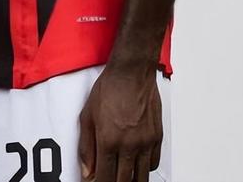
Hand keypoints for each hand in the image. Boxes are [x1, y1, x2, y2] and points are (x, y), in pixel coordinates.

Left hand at [78, 62, 162, 181]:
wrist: (132, 71)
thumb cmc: (110, 87)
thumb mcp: (87, 115)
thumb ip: (86, 146)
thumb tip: (87, 169)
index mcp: (109, 140)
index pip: (104, 179)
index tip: (95, 181)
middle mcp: (129, 144)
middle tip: (108, 178)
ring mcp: (145, 142)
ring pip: (141, 178)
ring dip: (131, 180)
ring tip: (122, 175)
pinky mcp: (157, 136)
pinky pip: (153, 163)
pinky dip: (145, 168)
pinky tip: (136, 163)